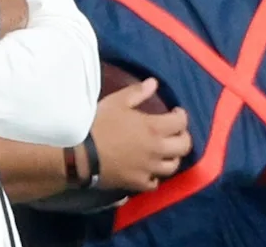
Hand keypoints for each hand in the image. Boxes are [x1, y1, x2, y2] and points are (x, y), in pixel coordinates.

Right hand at [89, 78, 191, 192]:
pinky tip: (149, 170)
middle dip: (183, 137)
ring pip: (173, 166)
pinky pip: (155, 182)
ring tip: (165, 151)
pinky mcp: (138, 183)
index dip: (181, 115)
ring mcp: (149, 169)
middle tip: (175, 131)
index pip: (181, 123)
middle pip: (184, 146)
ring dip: (172, 157)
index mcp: (154, 128)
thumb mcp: (116, 102)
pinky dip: (155, 176)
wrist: (81, 152)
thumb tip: (154, 83)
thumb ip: (137, 92)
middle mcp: (157, 150)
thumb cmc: (98, 123)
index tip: (176, 112)